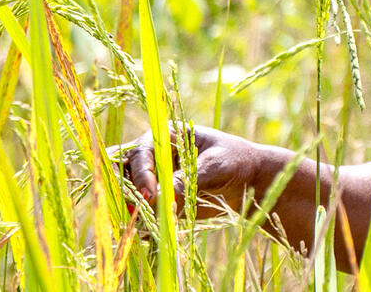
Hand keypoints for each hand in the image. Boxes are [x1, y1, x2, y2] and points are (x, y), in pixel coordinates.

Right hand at [118, 123, 275, 219]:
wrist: (249, 181)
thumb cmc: (234, 161)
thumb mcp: (215, 166)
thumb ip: (189, 179)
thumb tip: (162, 196)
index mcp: (165, 137)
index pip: (140, 153)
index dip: (141, 175)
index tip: (149, 196)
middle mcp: (154, 158)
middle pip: (122, 169)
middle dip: (122, 188)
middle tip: (135, 207)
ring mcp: (154, 181)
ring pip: (126, 193)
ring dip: (129, 208)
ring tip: (143, 223)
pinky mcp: (160, 202)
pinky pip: (141, 213)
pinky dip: (140, 223)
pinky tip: (148, 233)